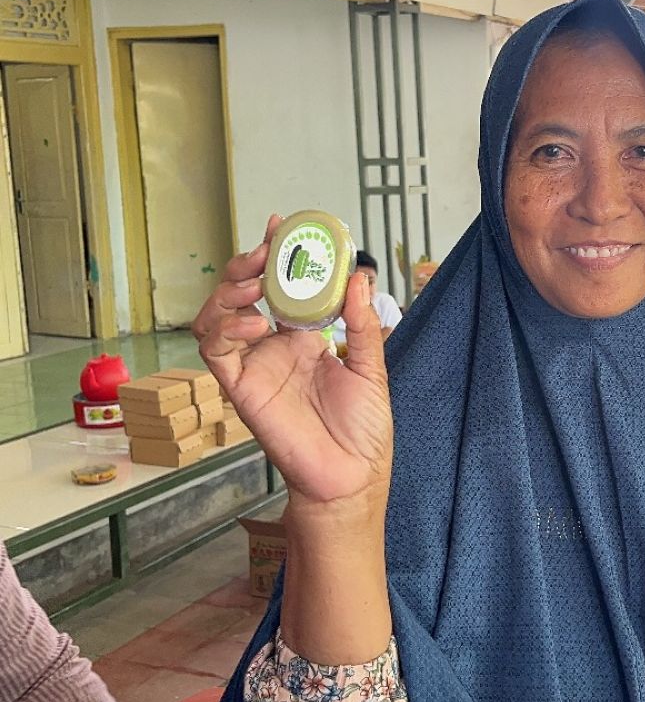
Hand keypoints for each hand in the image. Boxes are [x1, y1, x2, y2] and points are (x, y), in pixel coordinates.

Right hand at [193, 216, 392, 510]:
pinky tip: (254, 321)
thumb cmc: (363, 428)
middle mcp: (274, 347)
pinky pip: (215, 351)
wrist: (352, 476)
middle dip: (249, 265)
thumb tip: (359, 276)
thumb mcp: (371, 367)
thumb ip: (360, 323)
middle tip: (266, 249)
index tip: (281, 225)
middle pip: (243, 293)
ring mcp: (254, 366)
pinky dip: (225, 327)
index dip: (276, 255)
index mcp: (305, 338)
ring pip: (216, 316)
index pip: (283, 287)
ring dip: (229, 290)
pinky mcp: (239, 389)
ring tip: (255, 282)